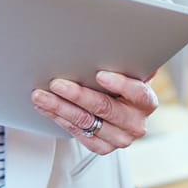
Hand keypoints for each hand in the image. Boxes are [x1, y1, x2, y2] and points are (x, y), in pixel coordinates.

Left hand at [31, 70, 157, 152]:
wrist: (123, 109)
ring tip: (41, 96)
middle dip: (77, 94)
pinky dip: (59, 119)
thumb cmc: (123, 84)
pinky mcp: (102, 147)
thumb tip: (113, 40)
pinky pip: (78, 133)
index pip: (136, 92)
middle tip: (56, 83)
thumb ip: (125, 60)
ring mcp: (119, 138)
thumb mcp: (129, 71)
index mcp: (146, 102)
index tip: (99, 74)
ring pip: (86, 122)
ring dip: (59, 108)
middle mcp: (136, 124)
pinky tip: (46, 108)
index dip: (118, 84)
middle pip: (104, 108)